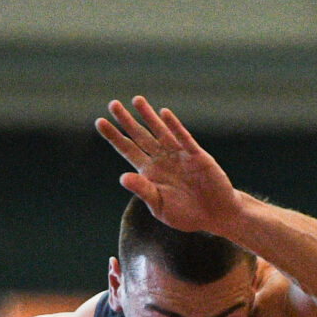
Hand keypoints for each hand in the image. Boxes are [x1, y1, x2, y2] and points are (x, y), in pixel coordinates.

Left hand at [96, 97, 239, 234]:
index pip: (128, 150)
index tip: (99, 121)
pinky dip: (174, 126)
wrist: (216, 215)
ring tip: (136, 100)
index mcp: (150, 172)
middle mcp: (162, 159)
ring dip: (149, 116)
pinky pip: (183, 138)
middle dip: (127, 121)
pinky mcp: (197, 156)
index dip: (114, 136)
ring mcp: (179, 155)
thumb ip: (143, 191)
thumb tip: (123, 177)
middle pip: (140, 136)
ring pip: (160, 132)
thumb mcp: (160, 206)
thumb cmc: (186, 214)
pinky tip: (164, 113)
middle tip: (112, 104)